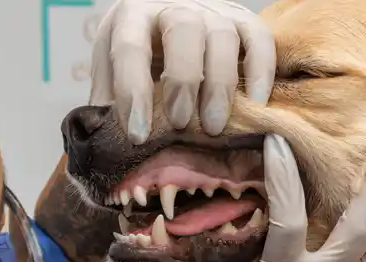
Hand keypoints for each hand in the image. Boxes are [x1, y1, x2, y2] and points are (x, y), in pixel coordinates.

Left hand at [89, 0, 275, 143]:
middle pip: (184, 30)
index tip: (137, 135)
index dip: (133, 91)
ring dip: (220, 83)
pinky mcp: (244, 21)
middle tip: (179, 123)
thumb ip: (108, 102)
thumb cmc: (139, 57)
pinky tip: (256, 103)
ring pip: (223, 36)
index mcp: (133, 16)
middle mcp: (174, 7)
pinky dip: (261, 70)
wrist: (165, 21)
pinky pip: (260, 38)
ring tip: (213, 126)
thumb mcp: (112, 72)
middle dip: (182, 80)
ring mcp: (213, 11)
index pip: (130, 47)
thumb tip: (105, 144)